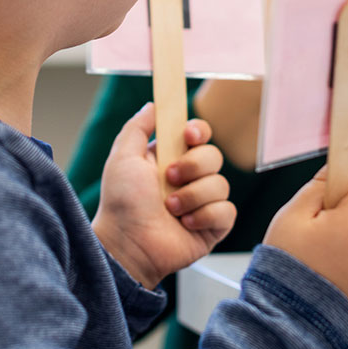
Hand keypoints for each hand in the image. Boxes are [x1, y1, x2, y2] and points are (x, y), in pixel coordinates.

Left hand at [93, 103, 235, 289]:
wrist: (127, 243)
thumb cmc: (120, 203)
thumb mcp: (123, 158)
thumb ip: (137, 128)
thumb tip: (153, 105)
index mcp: (171, 158)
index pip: (199, 135)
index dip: (199, 132)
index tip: (188, 136)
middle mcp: (190, 178)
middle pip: (214, 155)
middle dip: (193, 166)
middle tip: (169, 178)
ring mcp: (203, 202)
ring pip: (220, 184)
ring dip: (192, 196)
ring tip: (170, 208)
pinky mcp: (213, 226)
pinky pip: (226, 211)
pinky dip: (204, 215)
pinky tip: (185, 224)